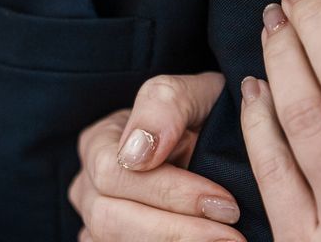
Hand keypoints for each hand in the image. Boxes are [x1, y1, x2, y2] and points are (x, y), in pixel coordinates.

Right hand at [69, 73, 245, 241]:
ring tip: (224, 241)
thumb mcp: (192, 93)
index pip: (114, 174)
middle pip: (108, 219)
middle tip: (231, 235)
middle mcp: (89, 186)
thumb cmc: (203, 113)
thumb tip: (137, 154)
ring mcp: (98, 222)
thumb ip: (164, 106)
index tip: (223, 202)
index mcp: (98, 142)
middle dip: (174, 230)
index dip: (168, 192)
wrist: (218, 139)